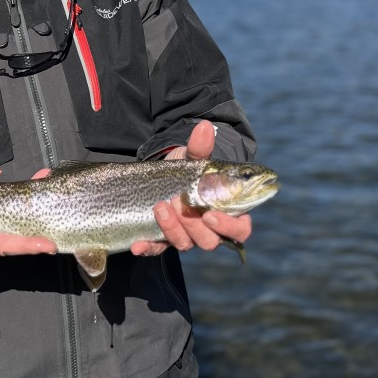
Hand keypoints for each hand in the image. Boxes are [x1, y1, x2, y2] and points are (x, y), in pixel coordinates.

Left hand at [131, 120, 252, 257]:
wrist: (165, 175)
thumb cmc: (190, 169)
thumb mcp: (194, 157)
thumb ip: (200, 147)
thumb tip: (204, 127)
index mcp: (228, 212)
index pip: (240, 229)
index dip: (228, 226)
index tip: (210, 214)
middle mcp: (209, 229)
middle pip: (210, 241)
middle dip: (193, 224)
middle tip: (180, 203)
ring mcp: (187, 236)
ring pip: (185, 244)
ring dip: (172, 228)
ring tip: (160, 206)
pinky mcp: (164, 240)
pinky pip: (157, 250)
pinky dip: (148, 249)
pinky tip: (137, 245)